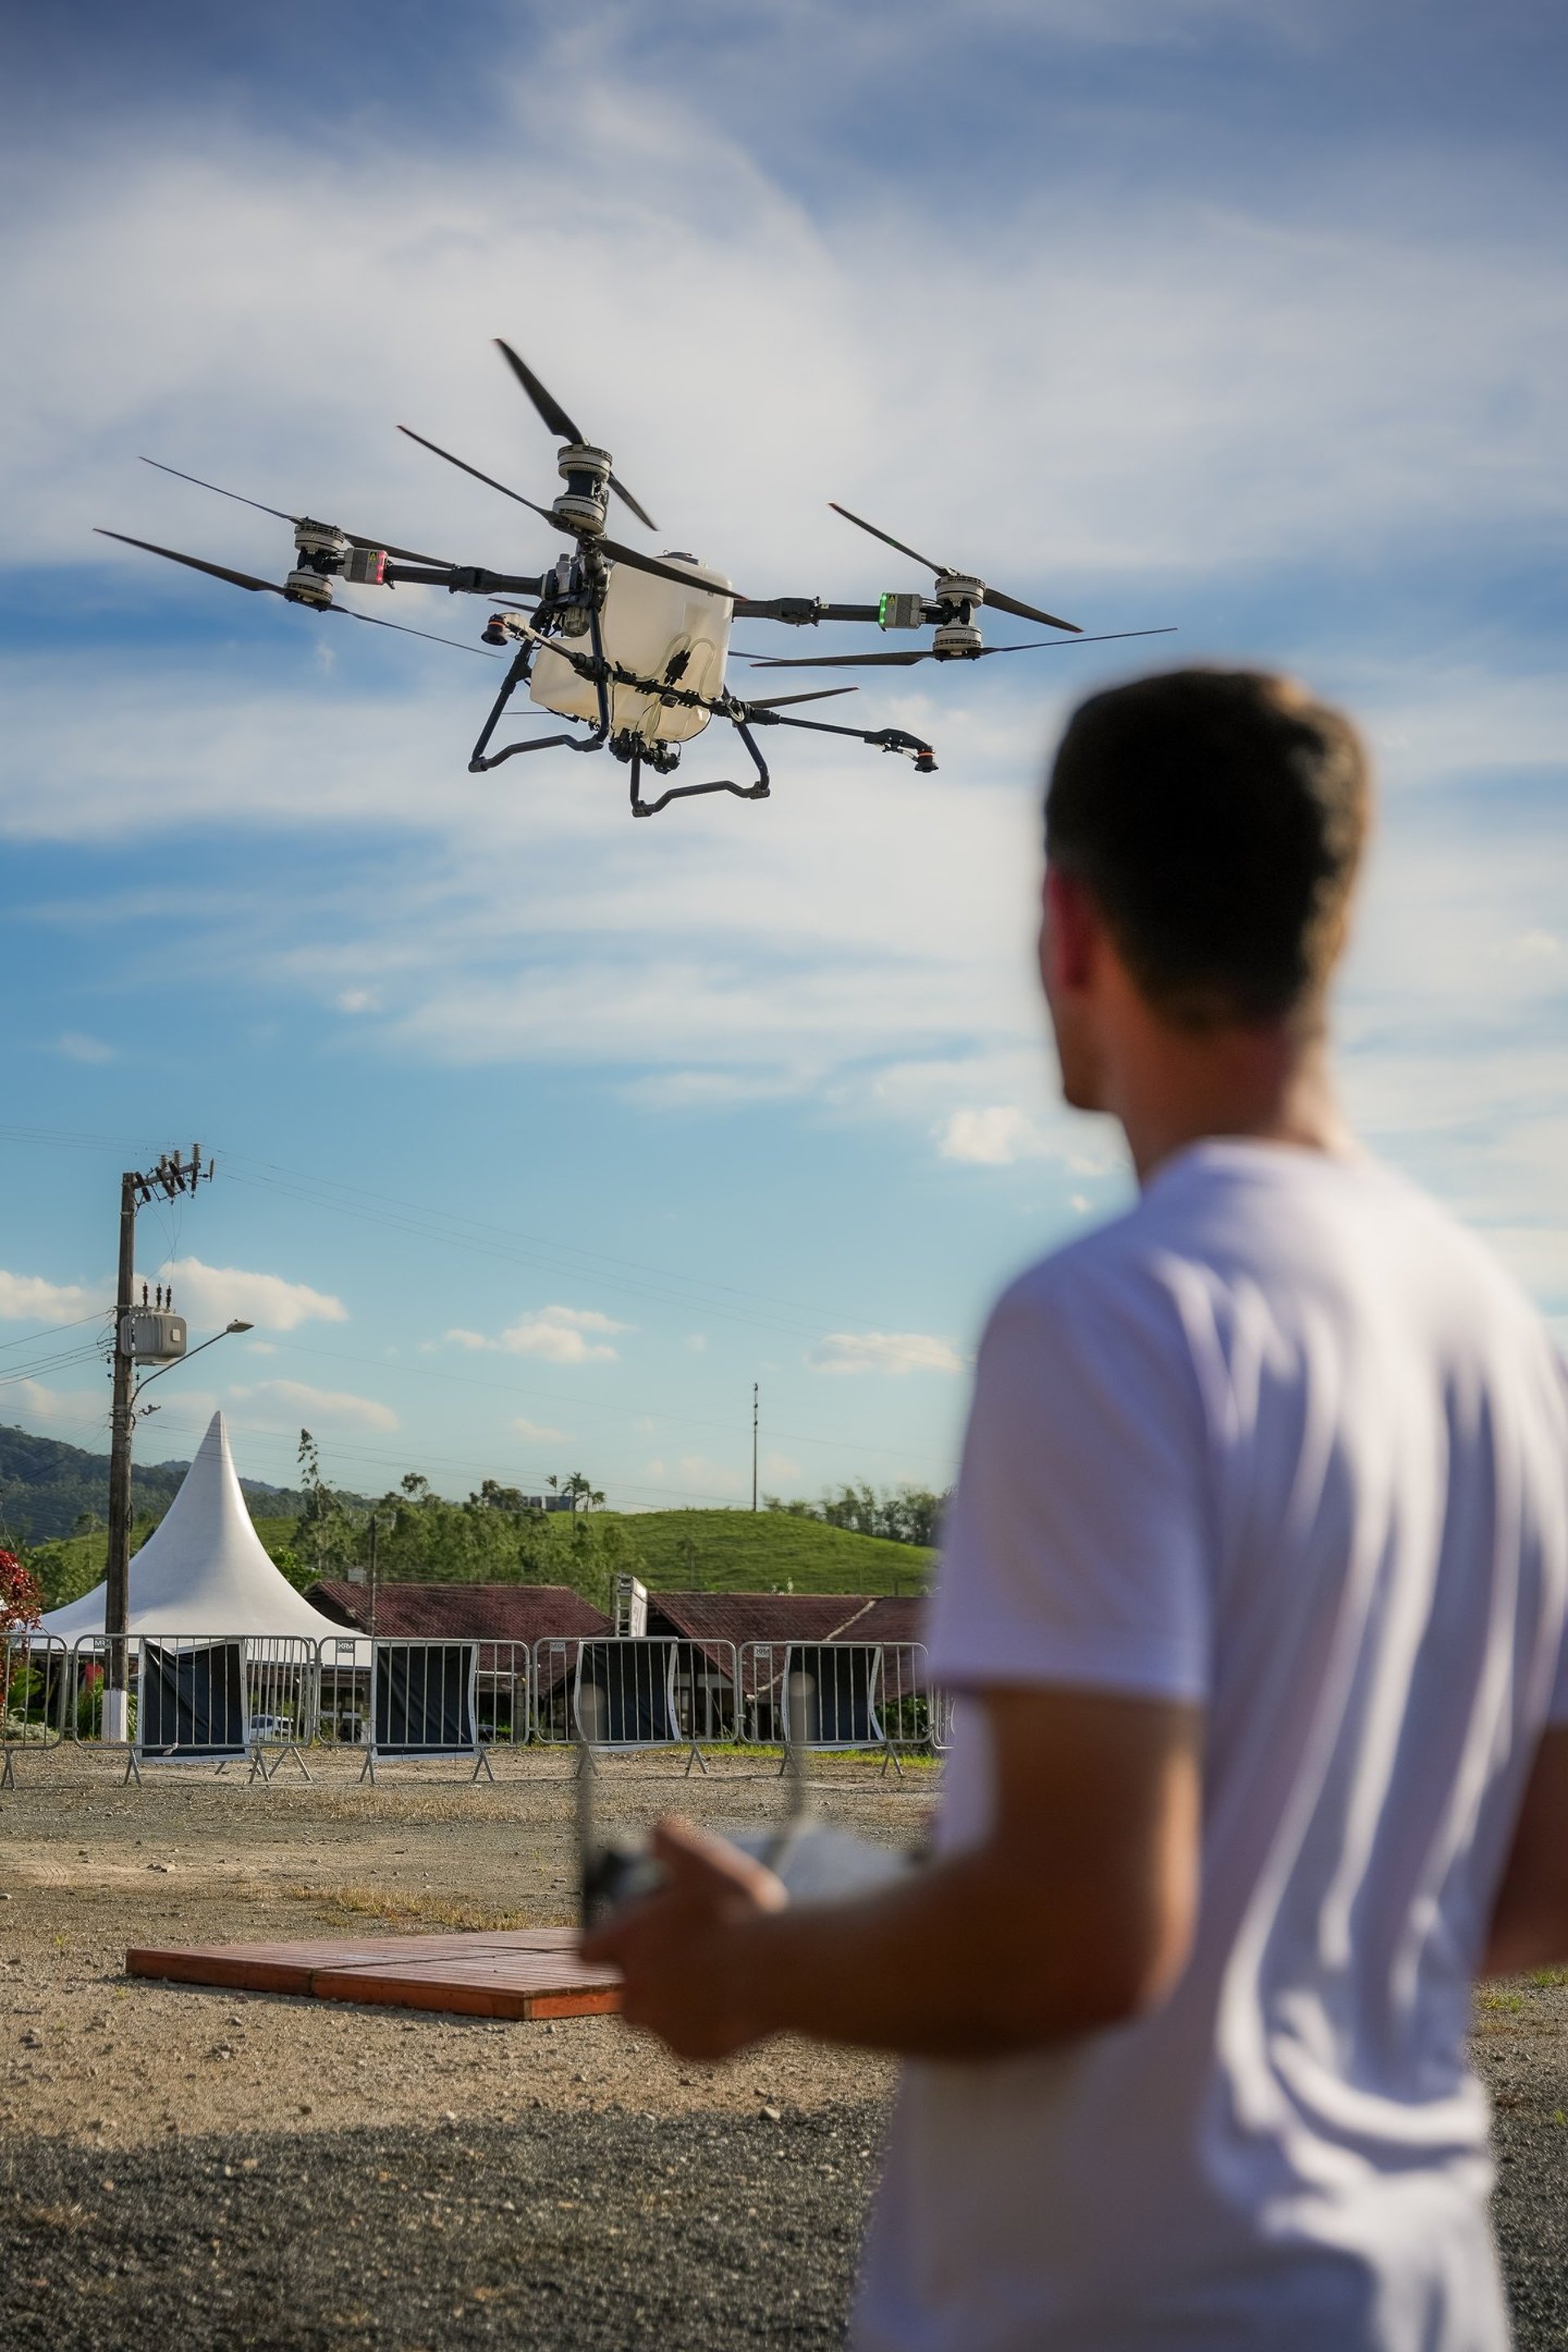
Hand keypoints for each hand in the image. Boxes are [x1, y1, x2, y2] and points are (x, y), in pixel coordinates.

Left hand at [579, 1816, 788, 2059]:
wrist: (779, 1971)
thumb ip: (671, 1841)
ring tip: (713, 1974)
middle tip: (686, 1952)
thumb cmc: (737, 1913)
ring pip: (657, 2016)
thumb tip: (656, 1831)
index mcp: (629, 1944)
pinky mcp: (694, 2051)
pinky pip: (689, 2038)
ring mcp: (664, 2026)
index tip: (631, 1933)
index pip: (587, 1950)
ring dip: (675, 2000)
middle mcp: (636, 1991)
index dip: (605, 1941)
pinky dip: (703, 2022)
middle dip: (647, 1974)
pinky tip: (732, 1998)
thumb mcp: (704, 1861)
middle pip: (624, 1988)